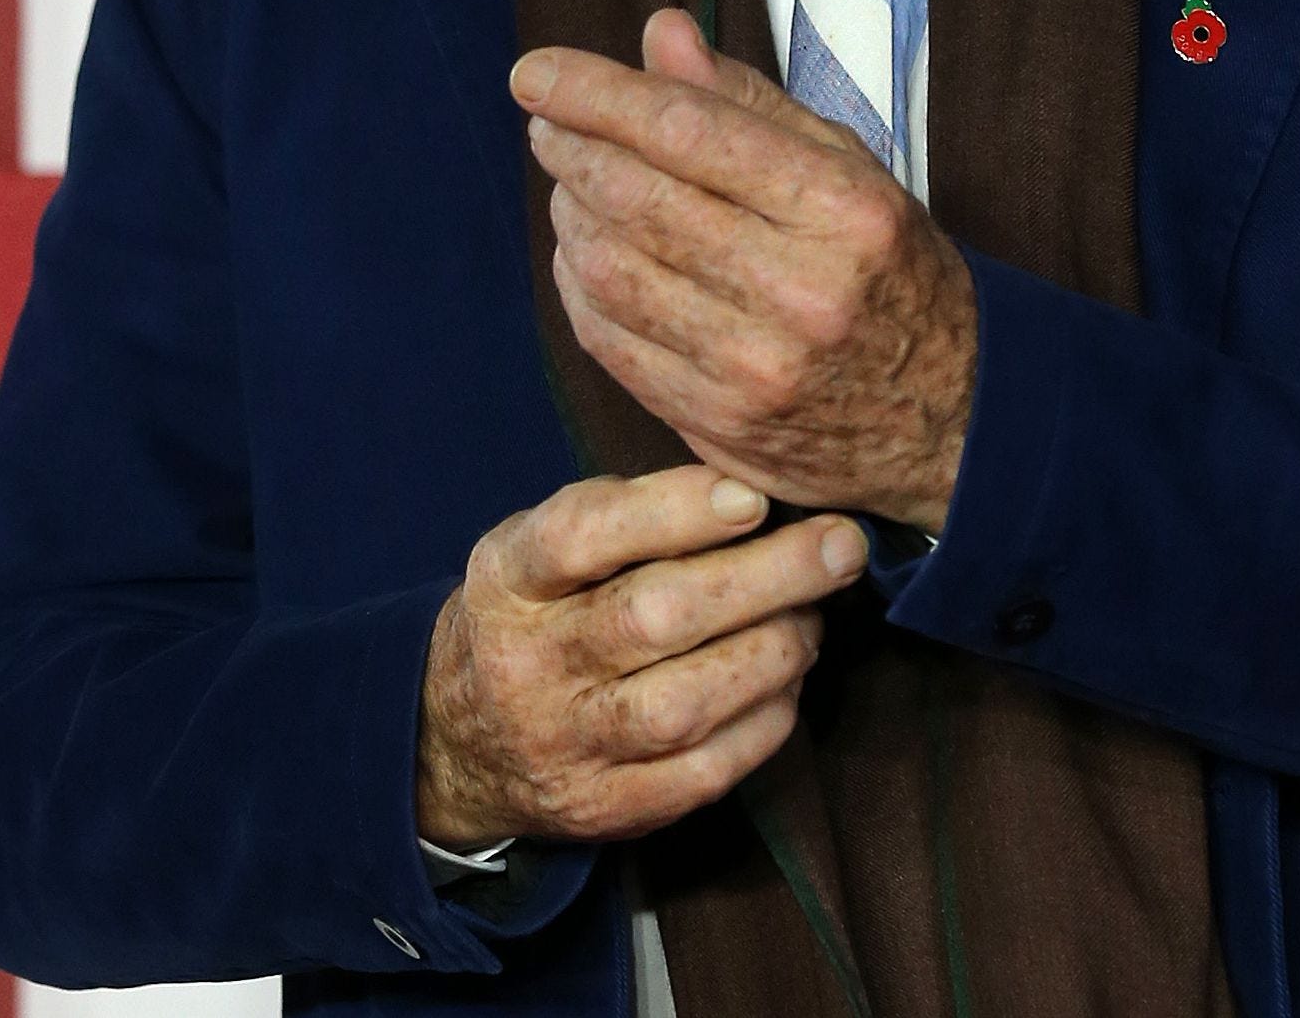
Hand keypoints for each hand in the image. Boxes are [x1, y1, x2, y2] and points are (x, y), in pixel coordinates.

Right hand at [415, 465, 866, 845]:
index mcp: (508, 579)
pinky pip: (702, 772)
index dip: (671, 513)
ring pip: (682, 704)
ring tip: (814, 617)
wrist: (458, 745)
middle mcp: (528, 663)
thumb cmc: (535, 616)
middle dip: (765, 578)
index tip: (753, 496)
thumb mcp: (540, 548)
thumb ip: (625, 516)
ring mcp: (565, 744)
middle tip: (841, 547)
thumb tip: (753, 490)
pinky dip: (762, 723)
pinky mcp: (604, 808)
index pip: (579, 536)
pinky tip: (788, 684)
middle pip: (651, 617)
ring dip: (772, 652)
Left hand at [517, 9, 978, 530]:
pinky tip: (586, 254)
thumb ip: (751, 103)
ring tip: (572, 183)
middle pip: (635, 200)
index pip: (687, 131)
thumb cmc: (895, 273)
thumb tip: (660, 34)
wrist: (955, 420)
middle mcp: (798, 290)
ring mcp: (753, 367)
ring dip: (570, 215)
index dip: (595, 95)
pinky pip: (610, 342)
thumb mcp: (852, 170)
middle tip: (548, 122)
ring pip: (609, 271)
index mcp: (842, 210)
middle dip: (570, 148)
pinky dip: (579, 287)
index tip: (535, 71)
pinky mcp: (718, 423)